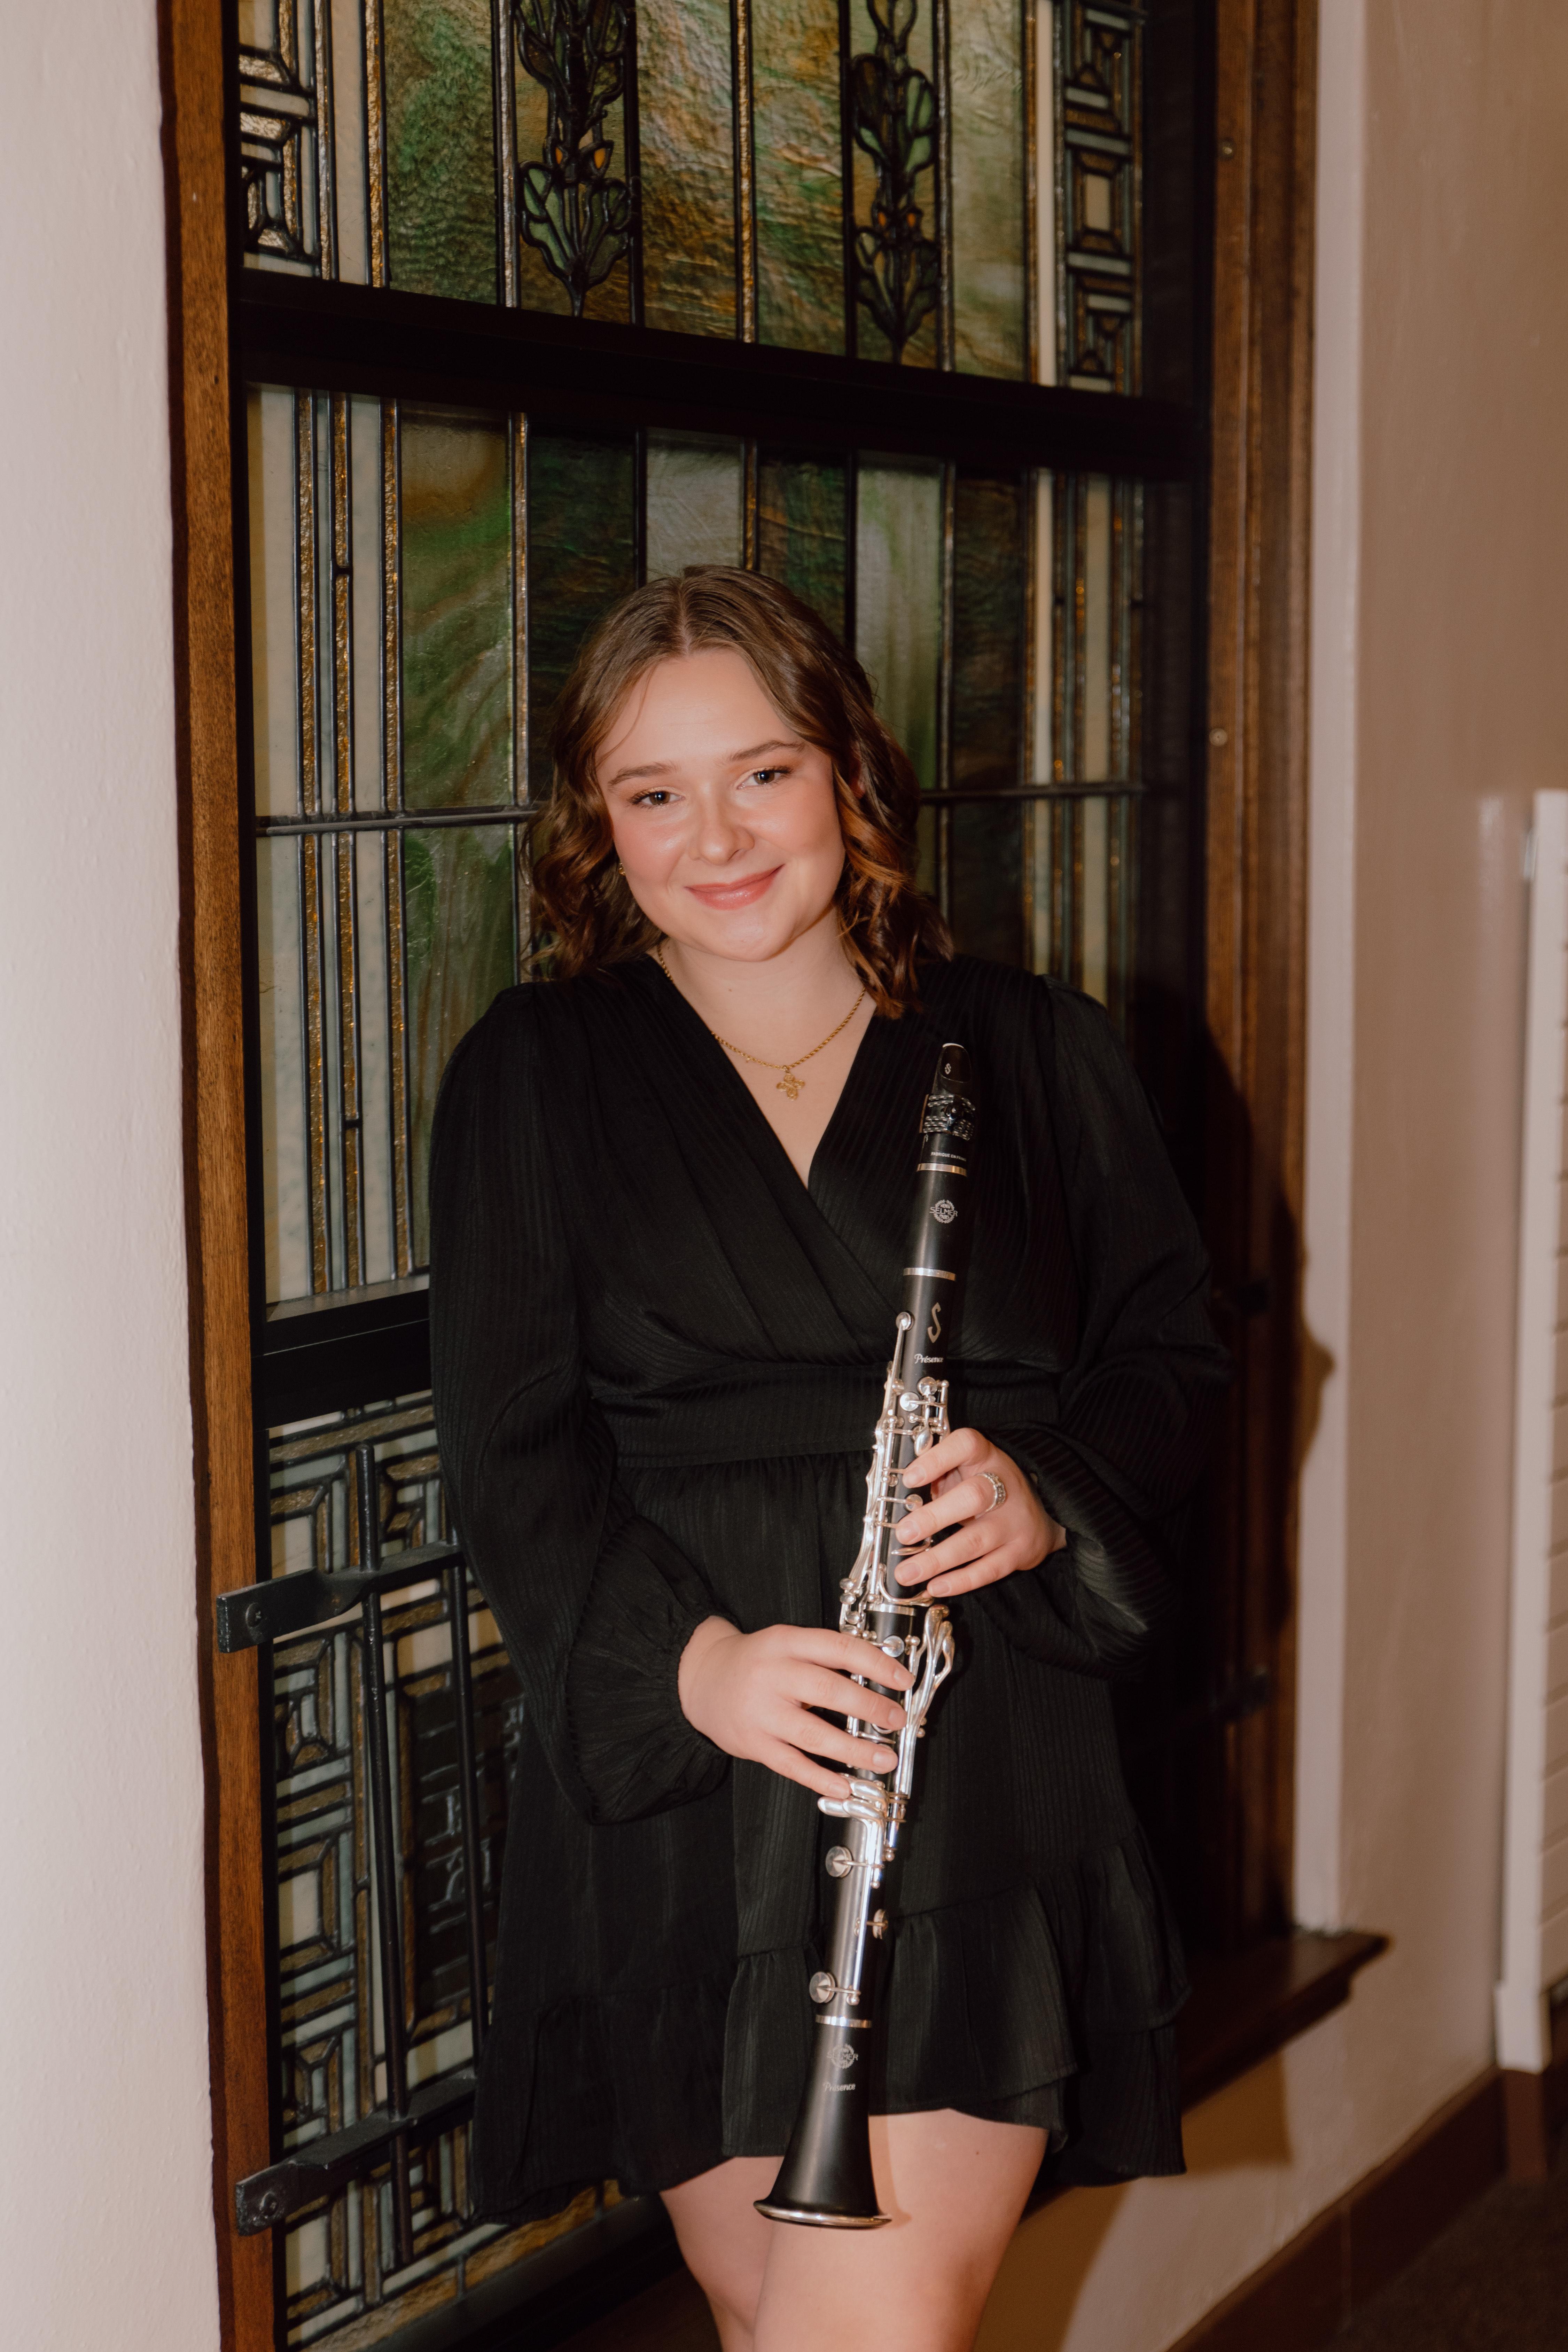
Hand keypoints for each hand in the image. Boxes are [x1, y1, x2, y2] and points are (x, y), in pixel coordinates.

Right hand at [677, 1616, 913, 1802]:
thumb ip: (825, 1656)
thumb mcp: (786, 1644)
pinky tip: (845, 1786)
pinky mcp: (753, 1743)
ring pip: (812, 1734)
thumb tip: (880, 1674)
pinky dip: (820, 1777)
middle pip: (827, 1690)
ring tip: (884, 1758)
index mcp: (786, 1642)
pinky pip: (791, 1765)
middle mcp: (772, 1675)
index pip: (838, 1647)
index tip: (903, 1679)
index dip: (876, 1663)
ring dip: (854, 1749)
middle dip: (870, 1707)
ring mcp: (761, 1712)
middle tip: (897, 1719)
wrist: (702, 1680)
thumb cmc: (756, 1663)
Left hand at [895, 1428, 1065, 1597]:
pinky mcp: (1019, 1552)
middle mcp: (1003, 1487)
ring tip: (906, 1572)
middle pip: (973, 1497)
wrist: (1047, 1510)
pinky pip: (988, 1570)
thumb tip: (901, 1498)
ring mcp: (1013, 1522)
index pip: (965, 1445)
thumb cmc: (989, 1486)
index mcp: (986, 1458)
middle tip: (904, 1533)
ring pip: (975, 1541)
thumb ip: (939, 1475)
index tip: (909, 1478)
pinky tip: (935, 1586)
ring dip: (937, 1560)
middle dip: (935, 1517)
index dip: (937, 1459)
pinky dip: (960, 1581)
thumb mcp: (968, 1468)